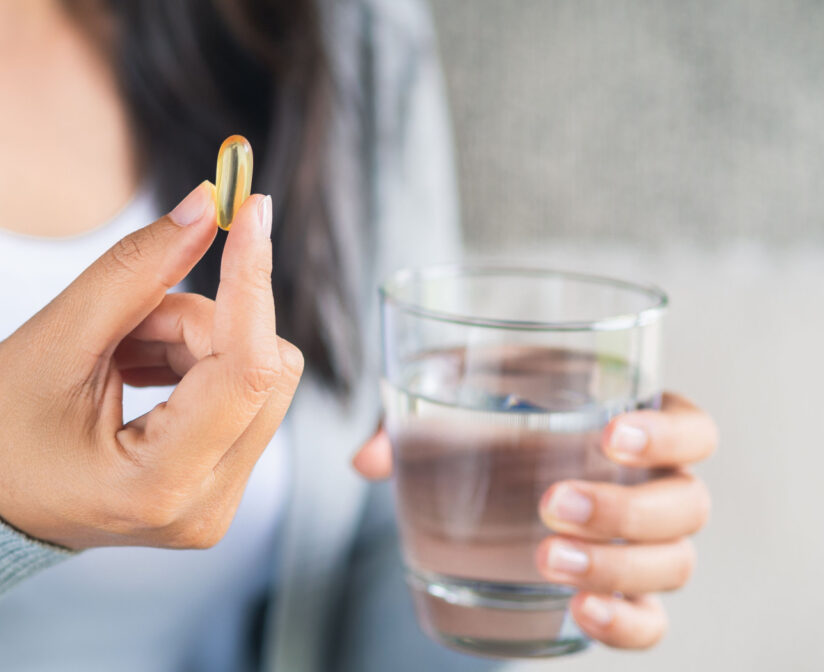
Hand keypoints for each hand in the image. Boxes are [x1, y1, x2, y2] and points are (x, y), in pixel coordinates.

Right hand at [0, 182, 302, 549]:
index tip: (251, 209)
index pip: (247, 368)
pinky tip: (137, 368)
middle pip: (265, 370)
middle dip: (206, 320)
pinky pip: (241, 397)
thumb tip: (206, 207)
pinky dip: (197, 362)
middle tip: (130, 318)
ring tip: (119, 351)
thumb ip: (137, 271)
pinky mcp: (217, 484)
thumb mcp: (56, 340)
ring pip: (257, 377)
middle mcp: (205, 506)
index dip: (252, 281)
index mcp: (158, 484)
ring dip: (196, 339)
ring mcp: (217, 502)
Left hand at [352, 392, 715, 649]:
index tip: (609, 435)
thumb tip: (367, 461)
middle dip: (624, 509)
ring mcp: (644, 546)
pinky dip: (625, 622)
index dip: (668, 435)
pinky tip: (581, 612)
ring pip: (674, 565)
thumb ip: (412, 415)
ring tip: (545, 559)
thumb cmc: (488, 417)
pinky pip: (651, 621)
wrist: (490, 471)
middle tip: (550, 504)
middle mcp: (655, 486)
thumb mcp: (452, 395)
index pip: (692, 429)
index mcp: (635, 423)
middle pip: (686, 505)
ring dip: (616, 566)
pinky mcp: (621, 592)